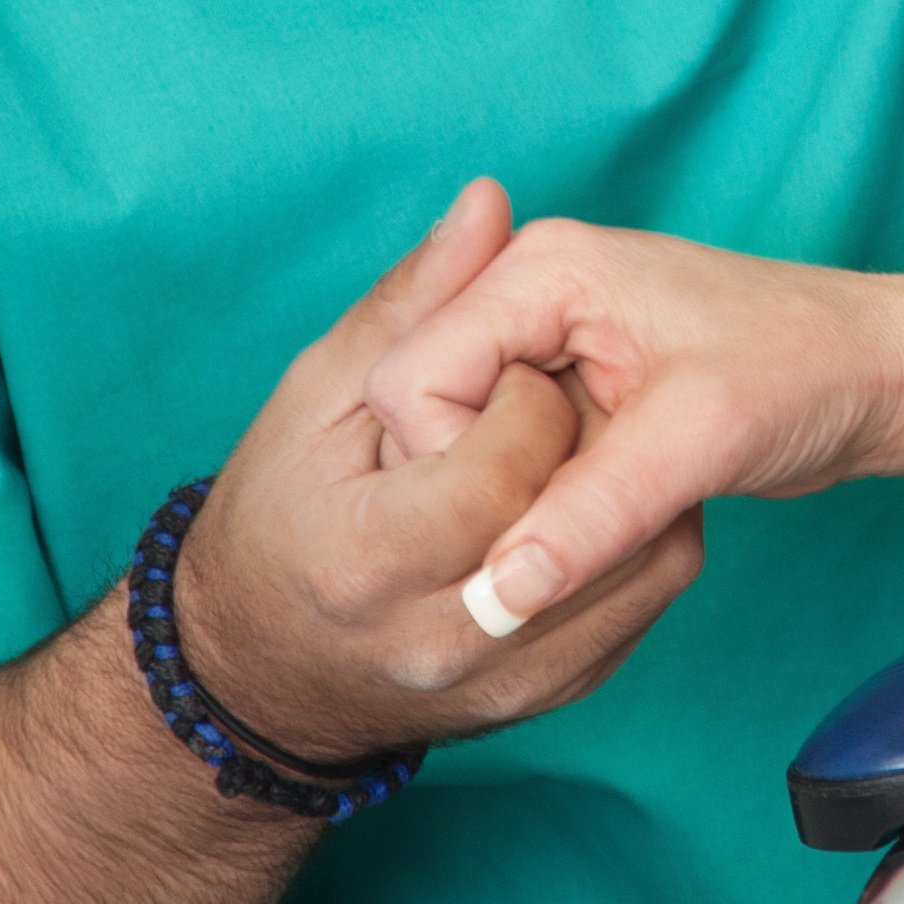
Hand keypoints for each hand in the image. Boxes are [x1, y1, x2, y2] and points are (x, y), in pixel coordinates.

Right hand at [174, 180, 705, 763]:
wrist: (262, 671)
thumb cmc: (277, 514)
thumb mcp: (319, 393)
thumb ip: (413, 304)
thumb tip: (488, 201)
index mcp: (364, 556)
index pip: (505, 461)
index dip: (532, 396)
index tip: (521, 372)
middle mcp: (436, 638)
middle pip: (579, 516)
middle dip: (592, 437)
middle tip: (572, 399)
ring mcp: (497, 683)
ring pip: (636, 570)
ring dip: (638, 487)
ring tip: (596, 443)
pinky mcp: (541, 701)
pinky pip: (639, 612)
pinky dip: (641, 544)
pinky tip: (604, 499)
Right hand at [366, 218, 903, 637]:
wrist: (880, 375)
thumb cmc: (806, 368)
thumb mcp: (697, 437)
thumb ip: (589, 513)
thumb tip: (498, 597)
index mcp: (536, 272)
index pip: (413, 387)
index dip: (460, 461)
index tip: (552, 486)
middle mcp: (525, 304)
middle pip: (430, 430)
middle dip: (500, 487)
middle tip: (604, 489)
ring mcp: (545, 355)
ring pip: (471, 466)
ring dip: (537, 508)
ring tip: (628, 488)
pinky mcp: (568, 406)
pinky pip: (518, 481)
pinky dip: (562, 514)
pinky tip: (627, 504)